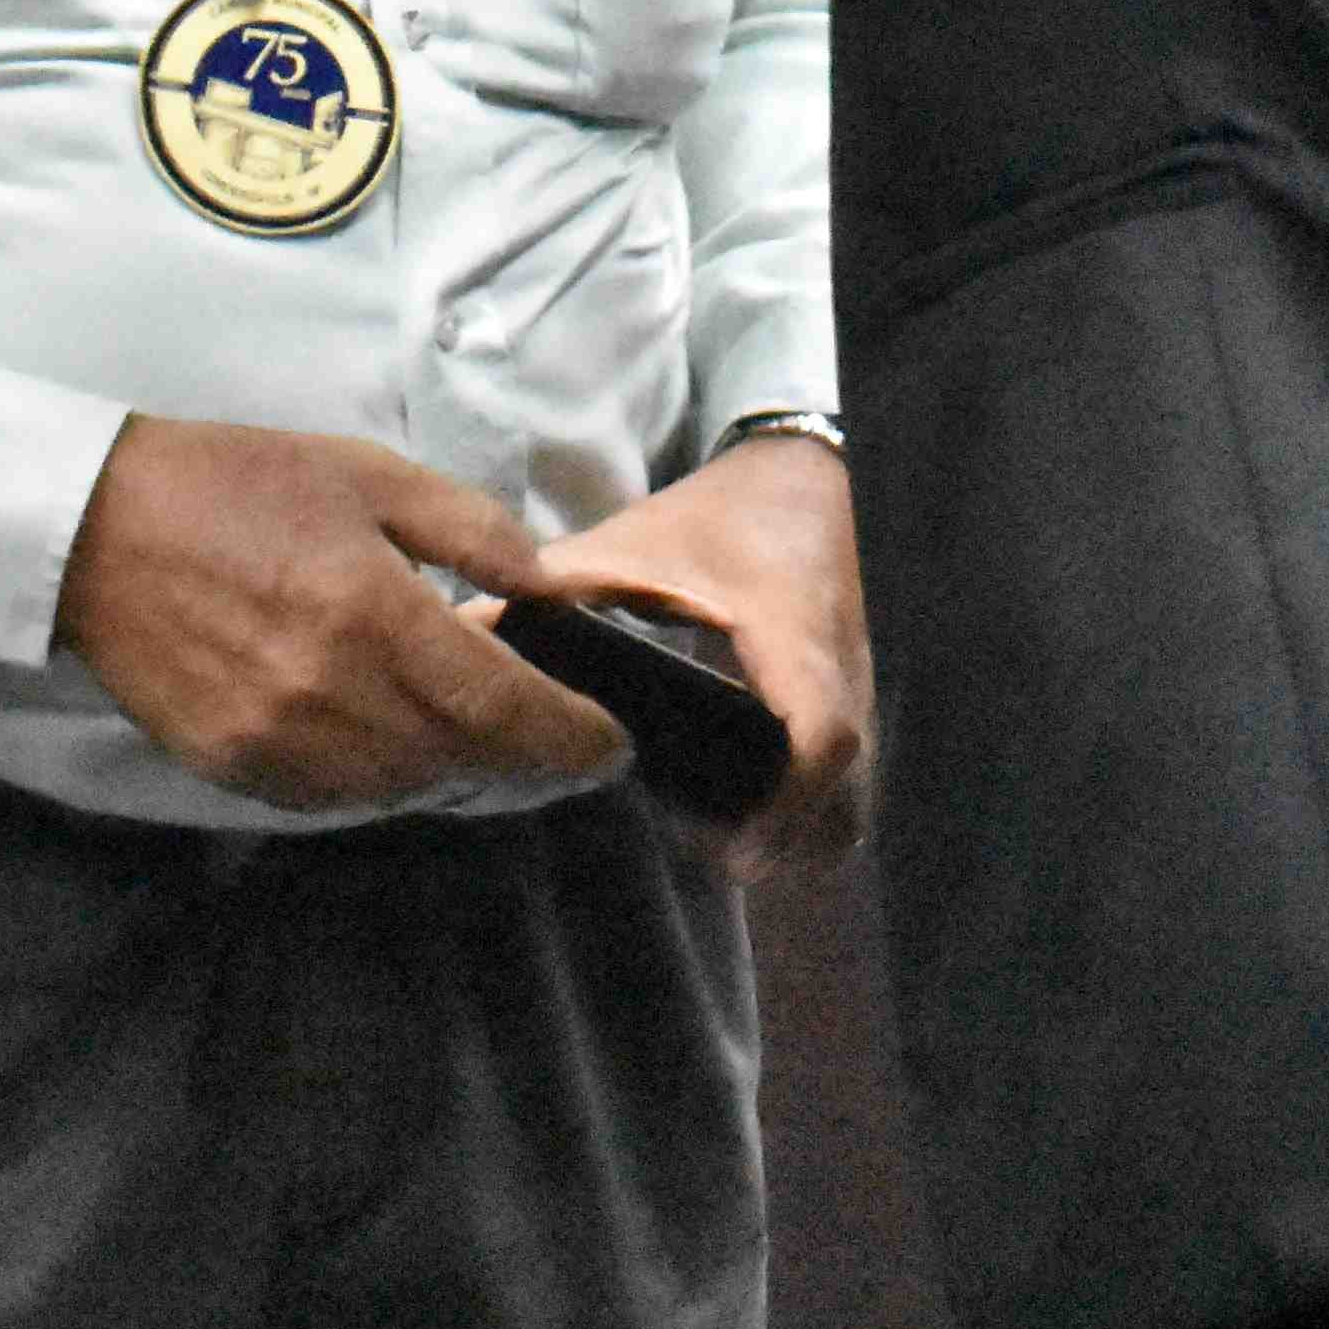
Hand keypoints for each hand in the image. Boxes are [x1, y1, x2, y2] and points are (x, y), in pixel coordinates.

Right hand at [54, 415, 627, 812]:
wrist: (93, 528)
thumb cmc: (237, 483)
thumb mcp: (368, 473)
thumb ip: (471, 530)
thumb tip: (549, 584)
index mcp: (372, 611)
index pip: (502, 707)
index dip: (570, 739)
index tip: (613, 747)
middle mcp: (330, 693)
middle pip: (462, 759)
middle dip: (525, 757)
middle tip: (561, 740)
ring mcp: (276, 741)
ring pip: (403, 789)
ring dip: (455, 769)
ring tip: (482, 737)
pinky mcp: (232, 767)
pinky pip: (335, 798)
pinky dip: (382, 780)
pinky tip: (395, 742)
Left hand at [533, 432, 870, 880]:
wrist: (796, 474)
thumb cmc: (716, 514)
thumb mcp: (637, 543)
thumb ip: (562, 585)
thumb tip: (470, 633)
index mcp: (792, 631)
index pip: (823, 733)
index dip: (787, 801)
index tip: (733, 849)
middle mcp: (842, 671)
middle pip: (844, 795)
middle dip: (781, 842)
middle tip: (709, 853)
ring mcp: (858, 693)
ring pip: (852, 803)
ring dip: (796, 838)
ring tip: (723, 840)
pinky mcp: (855, 704)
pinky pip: (850, 788)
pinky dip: (808, 819)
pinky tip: (749, 818)